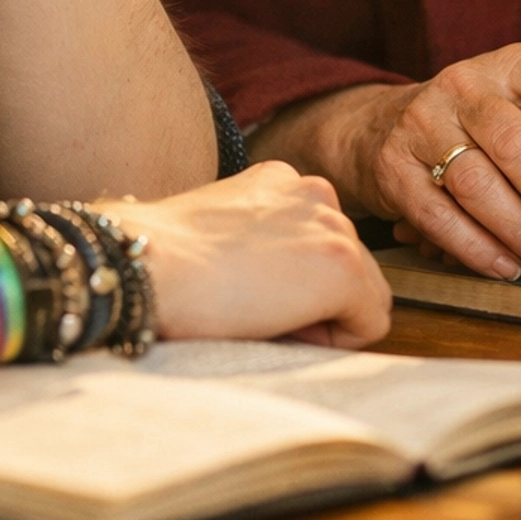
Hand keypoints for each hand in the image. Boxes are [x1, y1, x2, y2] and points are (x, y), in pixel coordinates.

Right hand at [128, 163, 392, 348]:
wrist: (150, 264)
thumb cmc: (168, 261)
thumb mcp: (227, 233)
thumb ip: (267, 244)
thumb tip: (290, 291)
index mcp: (284, 180)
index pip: (318, 244)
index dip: (292, 284)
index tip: (251, 294)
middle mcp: (317, 193)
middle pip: (347, 267)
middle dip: (314, 299)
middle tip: (257, 312)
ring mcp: (334, 228)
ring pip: (365, 294)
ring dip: (325, 316)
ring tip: (266, 318)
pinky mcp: (343, 267)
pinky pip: (371, 322)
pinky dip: (336, 339)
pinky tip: (283, 328)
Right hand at [274, 51, 520, 279]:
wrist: (391, 127)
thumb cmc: (496, 120)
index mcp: (514, 64)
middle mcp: (464, 84)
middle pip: (516, 142)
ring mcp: (422, 123)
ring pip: (475, 181)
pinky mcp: (394, 167)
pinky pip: (436, 213)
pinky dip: (476, 247)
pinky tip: (508, 267)